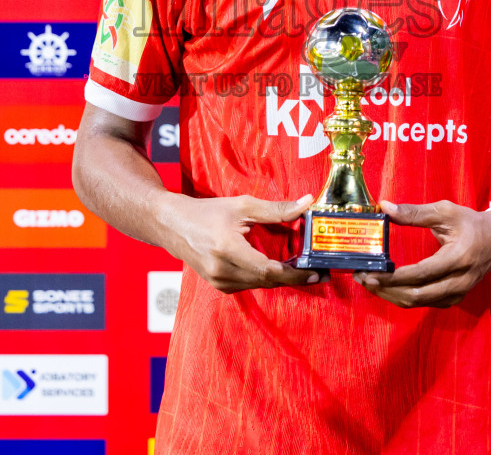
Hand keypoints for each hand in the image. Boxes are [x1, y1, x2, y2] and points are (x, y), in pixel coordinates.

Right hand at [159, 192, 320, 293]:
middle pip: (267, 281)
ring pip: (259, 285)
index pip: (268, 269)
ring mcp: (218, 281)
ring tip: (303, 270)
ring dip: (282, 279)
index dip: (294, 274)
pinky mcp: (219, 285)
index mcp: (227, 248)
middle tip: (318, 272)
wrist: (172, 225)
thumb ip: (276, 209)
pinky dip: (265, 279)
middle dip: (294, 277)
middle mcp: (221, 270)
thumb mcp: (242, 206)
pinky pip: (249, 285)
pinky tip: (279, 270)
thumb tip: (306, 204)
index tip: (316, 272)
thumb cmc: (207, 212)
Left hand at [353, 199, 490, 308]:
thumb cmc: (471, 223)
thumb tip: (384, 207)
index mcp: (459, 258)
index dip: (394, 276)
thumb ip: (414, 212)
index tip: (371, 271)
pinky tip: (386, 287)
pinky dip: (402, 297)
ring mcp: (457, 294)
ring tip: (368, 282)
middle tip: (363, 277)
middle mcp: (460, 281)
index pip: (422, 273)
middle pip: (417, 294)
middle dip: (386, 288)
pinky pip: (424, 304)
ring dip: (390, 295)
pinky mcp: (453, 299)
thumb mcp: (445, 211)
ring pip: (418, 303)